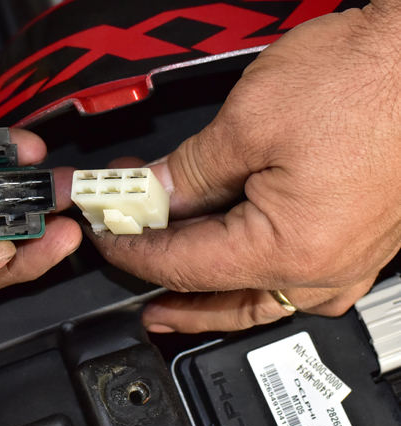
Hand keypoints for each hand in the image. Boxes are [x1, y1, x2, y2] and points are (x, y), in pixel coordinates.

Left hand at [87, 4, 400, 332]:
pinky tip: (231, 269)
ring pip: (256, 297)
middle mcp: (323, 269)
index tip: (106, 236)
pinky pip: (289, 279)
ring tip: (174, 297)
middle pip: (220, 294)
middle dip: (166, 287)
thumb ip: (190, 171)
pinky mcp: (354, 240)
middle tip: (132, 283)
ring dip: (209, 296)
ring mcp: (345, 259)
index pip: (184, 265)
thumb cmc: (367, 79)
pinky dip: (248, 277)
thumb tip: (154, 196)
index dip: (134, 251)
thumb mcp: (250, 121)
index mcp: (291, 249)